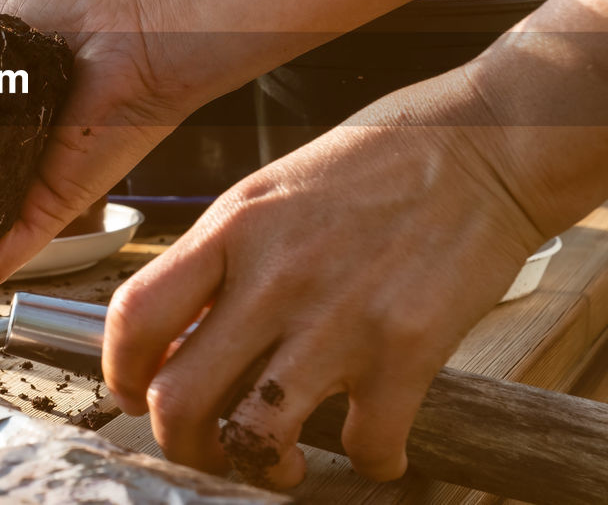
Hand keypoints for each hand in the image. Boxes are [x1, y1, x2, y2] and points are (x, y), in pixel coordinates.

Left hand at [102, 69, 546, 487]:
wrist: (488, 142)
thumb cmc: (383, 156)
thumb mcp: (276, 186)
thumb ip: (229, 253)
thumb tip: (191, 328)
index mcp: (233, 226)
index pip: (134, 314)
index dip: (119, 371)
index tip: (132, 393)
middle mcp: (272, 276)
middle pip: (178, 397)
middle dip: (180, 442)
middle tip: (204, 446)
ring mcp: (337, 317)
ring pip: (254, 436)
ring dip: (261, 465)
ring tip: (281, 458)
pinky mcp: (406, 350)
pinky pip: (365, 445)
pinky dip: (370, 460)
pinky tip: (377, 442)